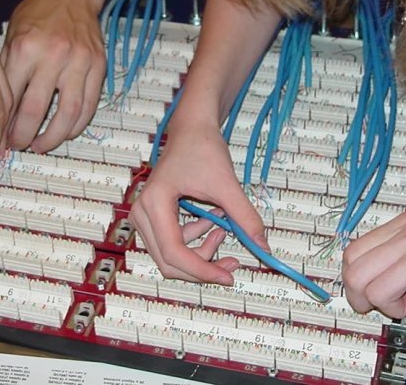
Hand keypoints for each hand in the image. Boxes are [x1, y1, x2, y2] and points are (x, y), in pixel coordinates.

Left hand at [1, 0, 106, 152]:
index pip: (9, 97)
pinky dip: (77, 125)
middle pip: (35, 111)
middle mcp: (53, 55)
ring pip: (67, 114)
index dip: (1, 122)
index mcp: (25, 48)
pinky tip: (65, 132)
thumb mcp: (12, 35)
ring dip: (52, 137)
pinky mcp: (98, 66)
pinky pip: (89, 105)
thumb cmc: (38, 12)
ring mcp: (79, 62)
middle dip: (22, 136)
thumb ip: (7, 70)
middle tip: (16, 146)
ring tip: (40, 145)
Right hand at [129, 120, 268, 285]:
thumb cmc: (202, 148)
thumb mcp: (227, 184)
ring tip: (222, 226)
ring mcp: (145, 216)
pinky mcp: (153, 217)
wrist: (192, 130)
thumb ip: (245, 217)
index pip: (174, 252)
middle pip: (168, 262)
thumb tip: (262, 246)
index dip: (202, 270)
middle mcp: (142, 213)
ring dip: (200, 250)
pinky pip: (173, 243)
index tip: (228, 275)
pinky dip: (195, 239)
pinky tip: (211, 220)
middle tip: (232, 262)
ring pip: (170, 256)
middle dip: (202, 266)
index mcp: (154, 204)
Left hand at [342, 198, 405, 323]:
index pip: (351, 255)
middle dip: (367, 302)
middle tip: (393, 305)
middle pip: (356, 276)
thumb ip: (403, 252)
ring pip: (379, 293)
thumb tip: (376, 281)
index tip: (371, 295)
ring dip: (399, 309)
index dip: (354, 283)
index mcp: (400, 226)